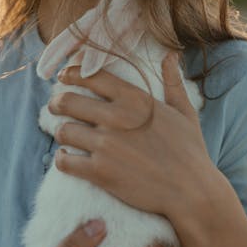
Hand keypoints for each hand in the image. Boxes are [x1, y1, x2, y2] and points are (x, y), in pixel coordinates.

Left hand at [50, 53, 217, 221]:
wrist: (192, 191)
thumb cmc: (190, 150)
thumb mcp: (185, 111)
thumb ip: (172, 81)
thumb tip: (171, 54)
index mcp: (134, 99)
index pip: (91, 76)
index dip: (71, 74)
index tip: (63, 77)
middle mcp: (117, 118)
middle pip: (68, 101)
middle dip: (56, 103)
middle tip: (54, 107)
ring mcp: (106, 145)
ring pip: (63, 131)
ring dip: (61, 133)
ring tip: (65, 135)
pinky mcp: (100, 172)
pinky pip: (65, 162)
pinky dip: (62, 160)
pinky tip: (67, 159)